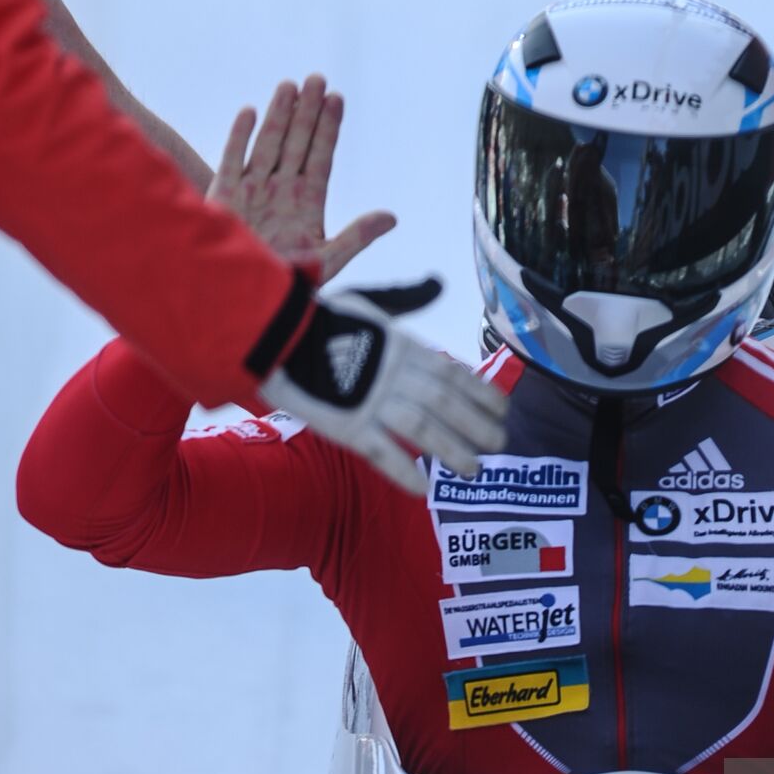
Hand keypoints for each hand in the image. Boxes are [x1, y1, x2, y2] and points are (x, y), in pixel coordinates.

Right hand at [208, 75, 393, 282]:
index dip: (329, 129)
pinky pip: (233, 159)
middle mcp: (282, 192)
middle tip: (318, 79)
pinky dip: (241, 137)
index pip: (322, 158)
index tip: (337, 99)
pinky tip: (251, 112)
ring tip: (291, 85)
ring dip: (280, 115)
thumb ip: (357, 236)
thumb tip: (392, 218)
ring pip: (269, 144)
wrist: (244, 299)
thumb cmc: (287, 284)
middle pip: (297, 143)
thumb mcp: (328, 259)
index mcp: (307, 204)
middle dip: (308, 112)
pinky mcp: (225, 196)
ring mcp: (253, 191)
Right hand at [260, 283, 507, 492]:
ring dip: (452, 451)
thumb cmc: (319, 318)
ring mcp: (371, 401)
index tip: (502, 410)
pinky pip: (380, 453)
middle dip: (477, 425)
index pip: (452, 373)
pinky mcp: (345, 425)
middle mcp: (393, 374)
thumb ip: (405, 301)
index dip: (480, 394)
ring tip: (473, 469)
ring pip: (422, 430)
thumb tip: (437, 284)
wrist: (272, 333)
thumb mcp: (370, 303)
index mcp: (401, 347)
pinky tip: (422, 489)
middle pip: (446, 403)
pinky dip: (403, 472)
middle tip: (499, 444)